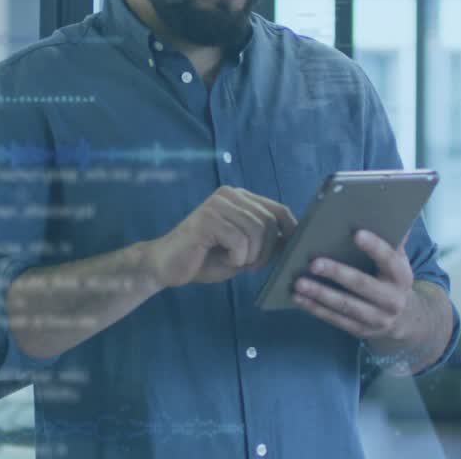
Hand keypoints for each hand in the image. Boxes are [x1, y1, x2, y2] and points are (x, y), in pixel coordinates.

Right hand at [145, 186, 295, 288]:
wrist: (166, 267)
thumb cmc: (205, 259)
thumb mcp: (243, 251)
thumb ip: (266, 242)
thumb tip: (294, 239)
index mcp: (239, 198)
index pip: (278, 209)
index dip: (290, 231)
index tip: (289, 250)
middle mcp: (229, 195)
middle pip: (270, 222)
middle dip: (268, 250)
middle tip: (252, 265)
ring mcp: (217, 204)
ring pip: (257, 231)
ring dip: (252, 256)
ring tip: (236, 262)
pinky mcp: (207, 218)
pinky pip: (239, 241)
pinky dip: (237, 258)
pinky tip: (224, 259)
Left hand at [292, 229, 414, 340]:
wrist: (405, 320)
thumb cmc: (393, 279)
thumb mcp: (398, 262)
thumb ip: (392, 240)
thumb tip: (387, 210)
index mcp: (401, 276)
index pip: (389, 259)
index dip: (374, 247)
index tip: (356, 233)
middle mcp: (392, 299)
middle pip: (362, 285)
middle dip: (337, 273)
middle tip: (314, 262)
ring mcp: (377, 318)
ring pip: (345, 305)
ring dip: (320, 294)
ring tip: (298, 282)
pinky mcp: (361, 330)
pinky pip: (335, 319)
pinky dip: (315, 308)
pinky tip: (299, 298)